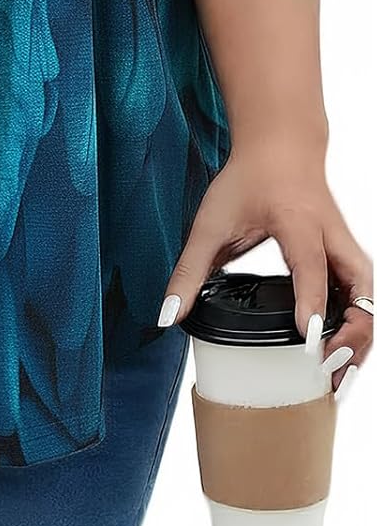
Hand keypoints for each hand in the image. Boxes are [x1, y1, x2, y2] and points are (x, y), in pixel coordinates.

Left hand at [158, 142, 372, 393]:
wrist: (281, 147)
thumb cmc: (247, 181)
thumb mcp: (211, 223)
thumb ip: (189, 270)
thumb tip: (168, 316)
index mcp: (298, 221)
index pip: (312, 267)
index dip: (312, 304)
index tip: (310, 340)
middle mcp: (332, 235)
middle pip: (359, 288)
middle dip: (352, 333)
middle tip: (329, 370)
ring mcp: (345, 246)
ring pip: (368, 297)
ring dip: (360, 337)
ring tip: (339, 377)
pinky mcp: (347, 257)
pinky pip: (363, 296)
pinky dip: (358, 326)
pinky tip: (342, 356)